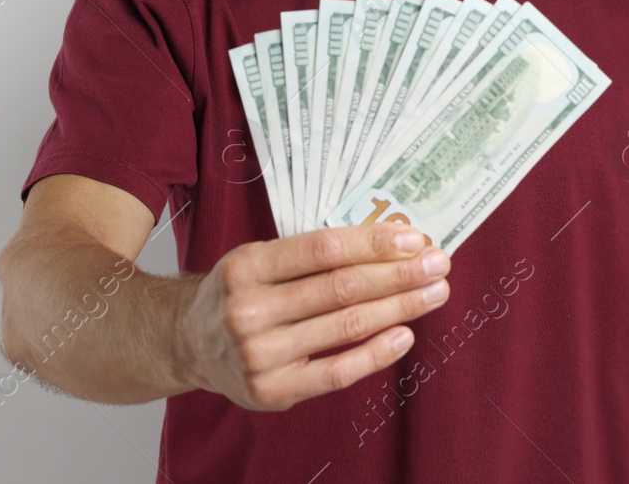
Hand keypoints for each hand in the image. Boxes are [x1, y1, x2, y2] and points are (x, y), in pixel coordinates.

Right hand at [176, 223, 450, 410]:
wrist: (189, 344)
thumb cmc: (241, 293)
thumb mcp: (259, 259)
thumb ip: (311, 255)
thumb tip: (390, 243)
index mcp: (246, 265)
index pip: (323, 249)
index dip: (374, 242)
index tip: (415, 238)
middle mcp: (249, 309)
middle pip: (341, 287)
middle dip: (398, 274)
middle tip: (439, 263)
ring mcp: (259, 354)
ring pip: (345, 326)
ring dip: (399, 308)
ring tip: (433, 293)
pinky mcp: (273, 390)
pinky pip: (337, 371)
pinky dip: (376, 353)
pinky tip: (404, 334)